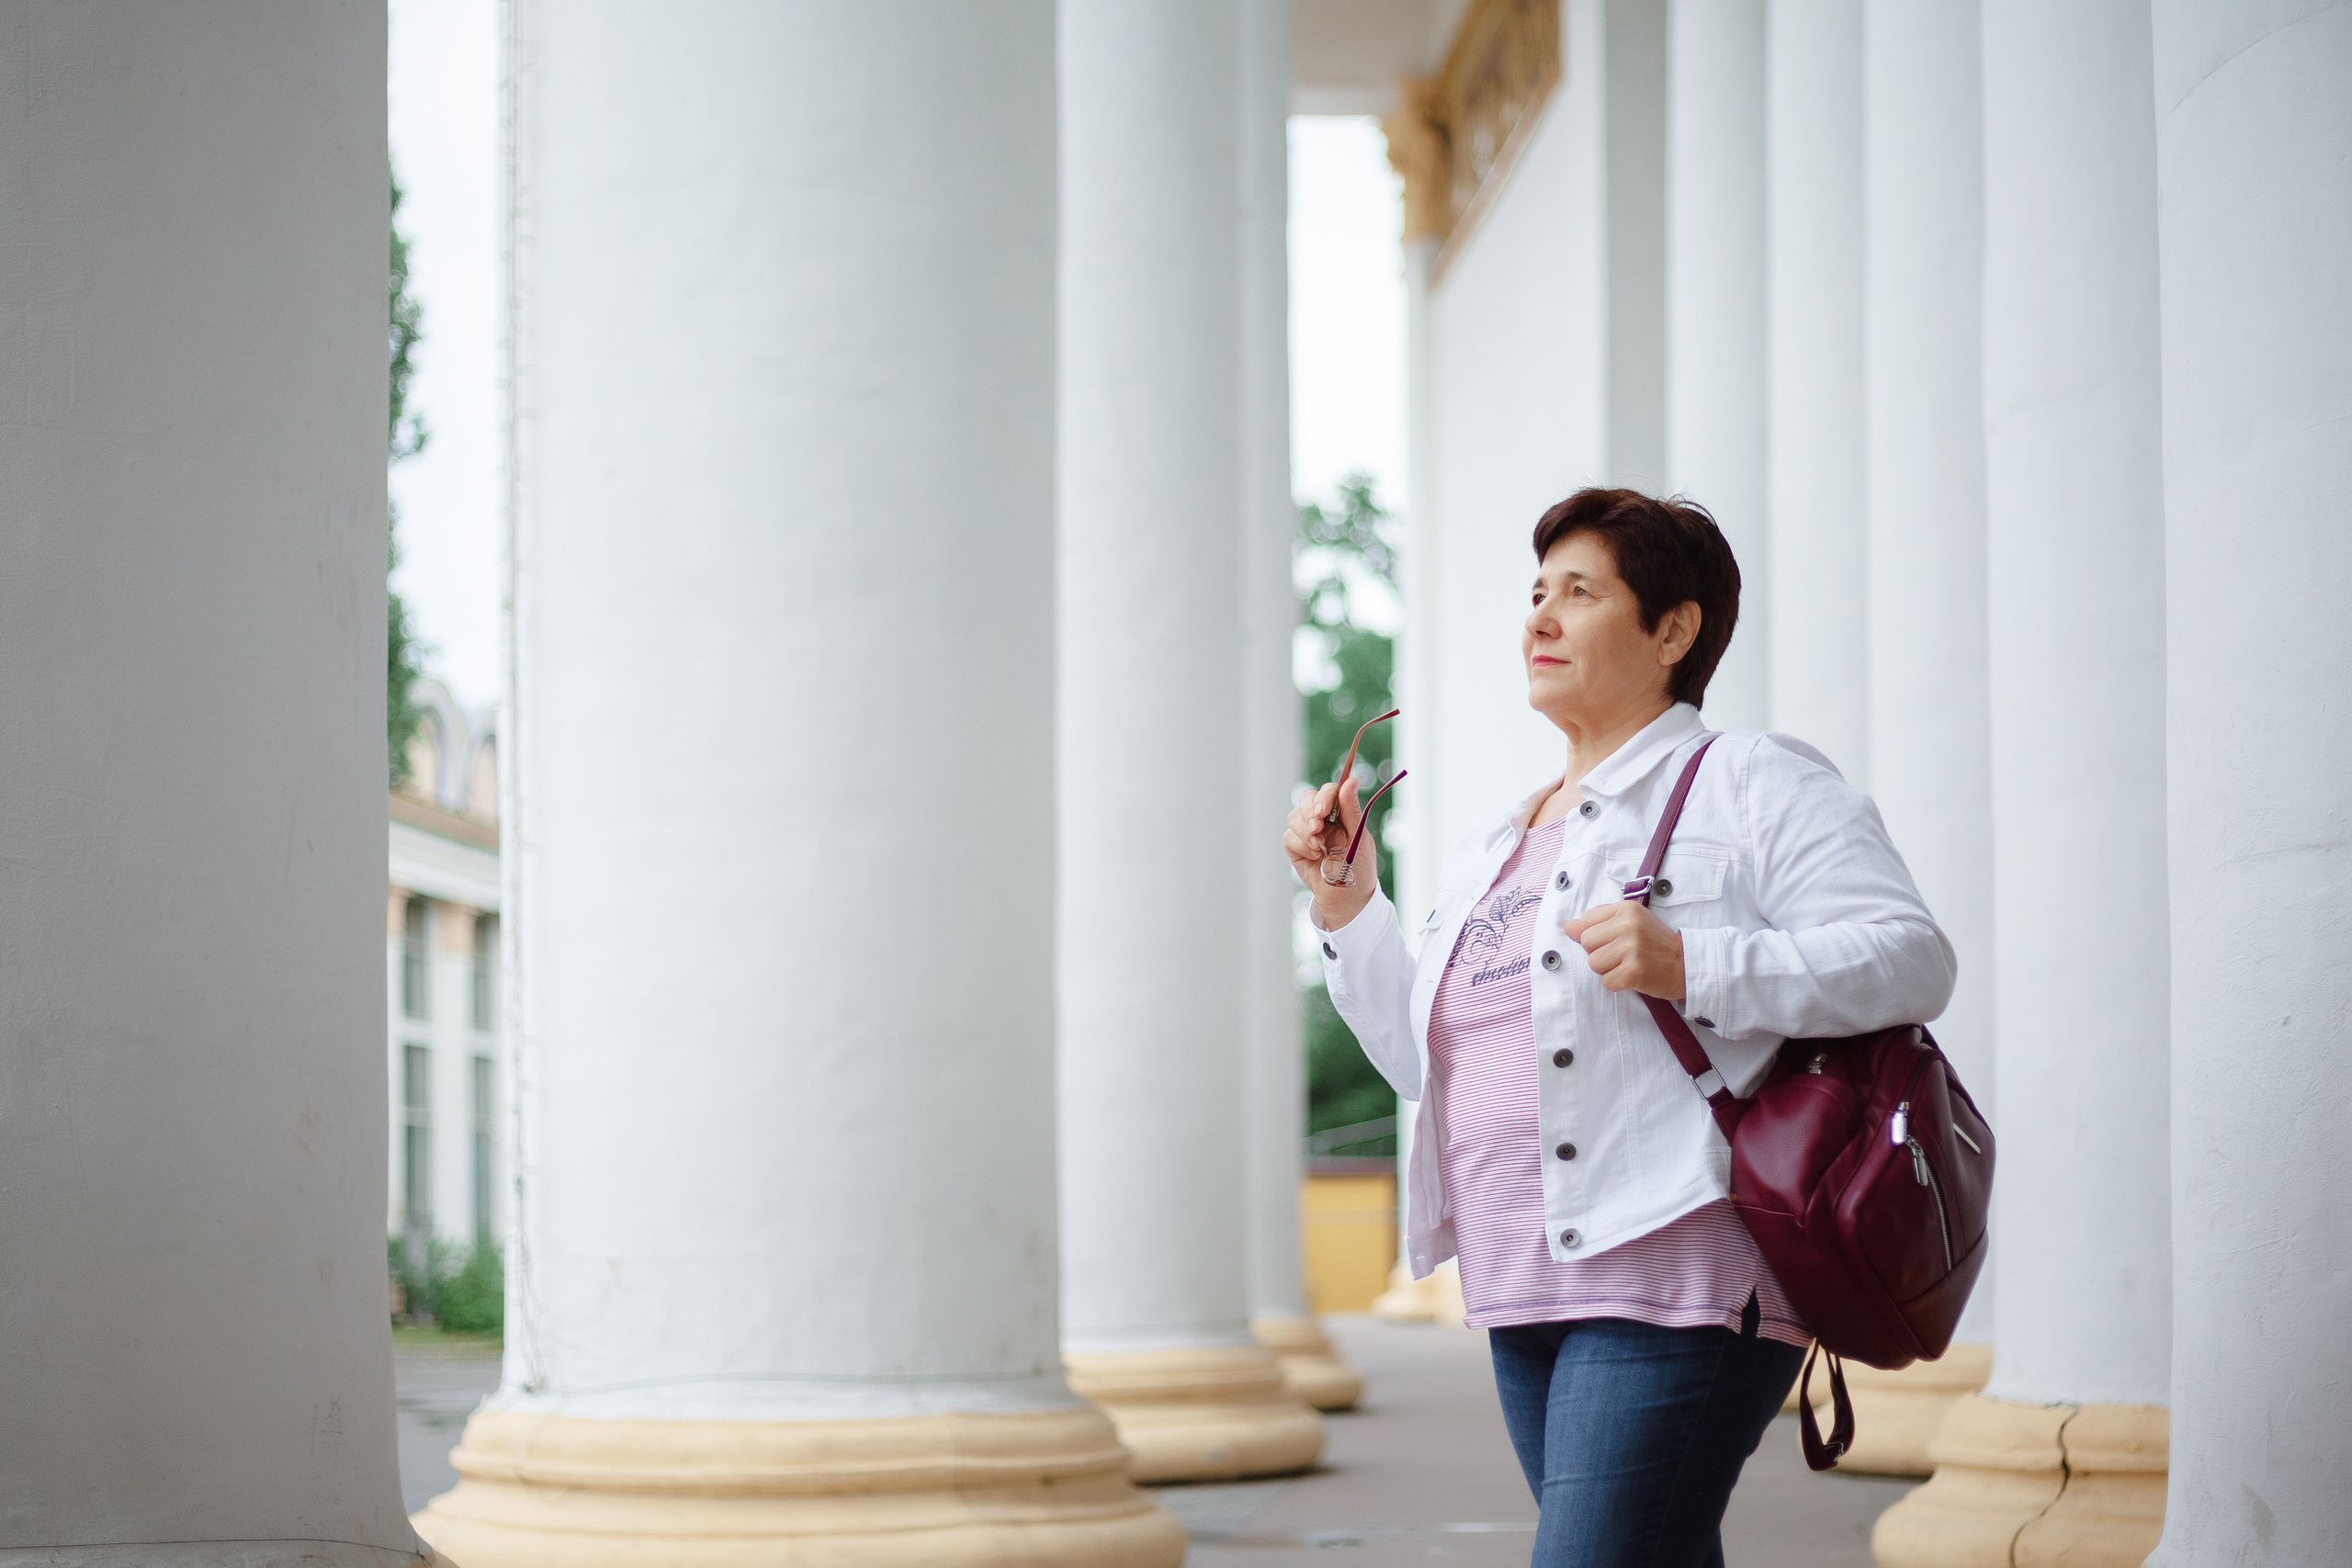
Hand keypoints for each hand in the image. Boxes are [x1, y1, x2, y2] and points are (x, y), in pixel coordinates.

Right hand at [1285, 775, 1376, 932]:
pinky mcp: (1296, 848)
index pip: (1329, 791)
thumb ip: (1351, 810)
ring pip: (1294, 816)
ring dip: (1305, 831)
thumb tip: (1351, 780)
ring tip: (1319, 849)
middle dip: (1310, 812)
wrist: (1346, 901)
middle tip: (1317, 829)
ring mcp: (1309, 833)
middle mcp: (1324, 820)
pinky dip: (1300, 846)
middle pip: (1307, 798)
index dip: (1324, 796)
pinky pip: (1289, 837)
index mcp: (1342, 814)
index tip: (1323, 810)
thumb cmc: (1359, 870)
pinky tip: (1314, 857)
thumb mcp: (1359, 839)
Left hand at [1560, 899, 1685, 997]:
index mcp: (1626, 909)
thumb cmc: (1656, 944)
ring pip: (1594, 963)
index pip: (1586, 922)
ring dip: (1608, 969)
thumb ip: (1599, 921)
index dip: (1597, 936)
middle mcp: (1629, 925)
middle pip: (1587, 943)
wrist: (1687, 965)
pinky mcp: (1634, 972)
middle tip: (1623, 955)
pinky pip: (1606, 982)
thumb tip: (1567, 927)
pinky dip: (1617, 983)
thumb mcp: (1632, 922)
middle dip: (1600, 953)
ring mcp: (1632, 948)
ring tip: (1628, 965)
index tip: (1615, 940)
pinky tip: (1633, 977)